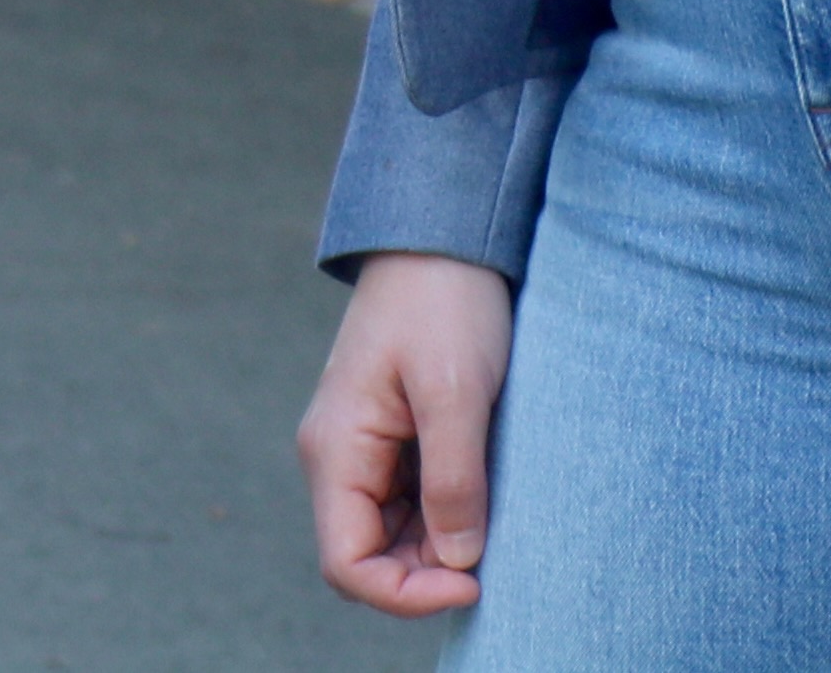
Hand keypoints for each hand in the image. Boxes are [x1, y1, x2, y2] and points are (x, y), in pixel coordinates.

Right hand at [300, 251, 513, 614]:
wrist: (443, 236)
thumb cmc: (443, 301)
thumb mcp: (456, 390)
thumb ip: (453, 479)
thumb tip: (458, 561)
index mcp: (335, 448)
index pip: (347, 564)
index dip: (404, 593)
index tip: (473, 584)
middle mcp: (338, 456)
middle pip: (369, 555)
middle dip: (427, 572)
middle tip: (494, 555)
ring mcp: (363, 447)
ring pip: (393, 533)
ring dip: (440, 544)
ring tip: (495, 517)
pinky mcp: (392, 436)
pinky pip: (410, 501)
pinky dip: (446, 514)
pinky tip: (484, 493)